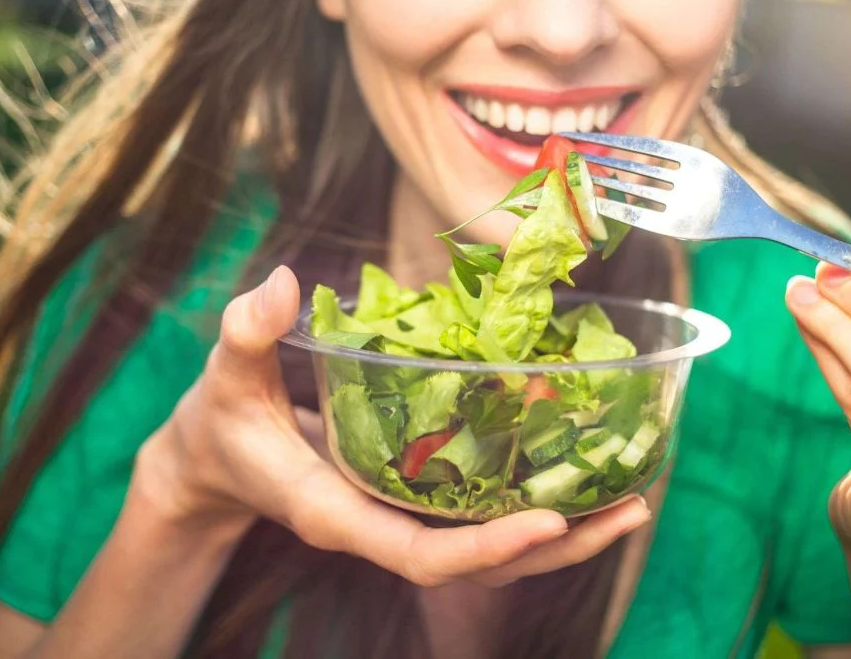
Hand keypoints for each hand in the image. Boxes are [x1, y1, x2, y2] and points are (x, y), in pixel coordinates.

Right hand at [135, 266, 650, 587]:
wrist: (218, 460)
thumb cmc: (223, 421)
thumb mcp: (225, 376)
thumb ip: (247, 333)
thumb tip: (282, 285)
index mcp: (336, 513)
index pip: (418, 555)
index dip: (484, 548)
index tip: (549, 521)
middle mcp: (377, 527)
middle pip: (478, 564)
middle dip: (556, 546)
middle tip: (632, 508)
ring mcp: (397, 518)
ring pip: (488, 547)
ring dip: (562, 530)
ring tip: (632, 497)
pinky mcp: (410, 499)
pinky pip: (479, 513)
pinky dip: (530, 498)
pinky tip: (577, 466)